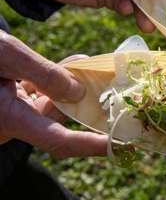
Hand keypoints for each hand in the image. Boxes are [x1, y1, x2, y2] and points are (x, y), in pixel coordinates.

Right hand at [0, 30, 106, 157]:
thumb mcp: (6, 54)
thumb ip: (43, 73)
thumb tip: (79, 93)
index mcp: (7, 118)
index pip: (57, 140)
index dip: (89, 144)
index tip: (116, 145)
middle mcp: (11, 121)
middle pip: (60, 119)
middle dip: (89, 108)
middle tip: (119, 98)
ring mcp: (12, 111)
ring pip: (54, 104)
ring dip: (76, 87)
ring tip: (97, 69)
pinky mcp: (11, 100)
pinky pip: (43, 93)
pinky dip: (59, 81)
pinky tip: (76, 64)